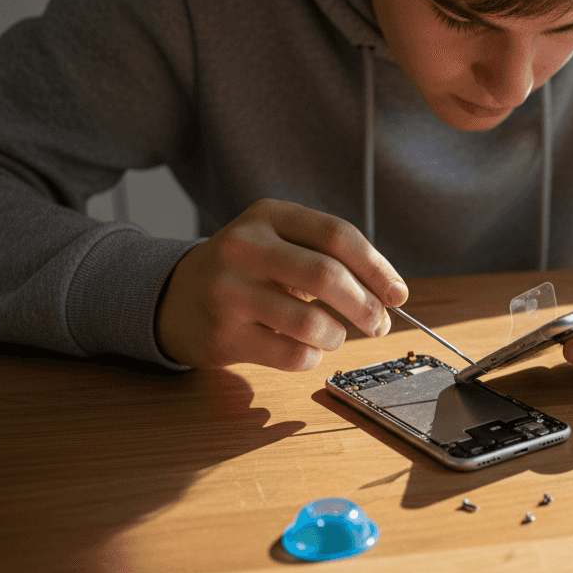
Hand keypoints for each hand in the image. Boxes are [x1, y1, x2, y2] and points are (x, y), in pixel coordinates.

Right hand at [156, 198, 407, 370]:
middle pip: (327, 275)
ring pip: (311, 321)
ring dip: (337, 335)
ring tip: (334, 336)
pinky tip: (305, 349)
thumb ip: (331, 257)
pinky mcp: (222, 334)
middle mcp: (244, 246)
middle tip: (379, 323)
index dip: (377, 268)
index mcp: (269, 215)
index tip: (398, 294)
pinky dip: (311, 357)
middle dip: (366, 306)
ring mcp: (229, 290)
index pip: (337, 235)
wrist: (174, 297)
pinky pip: (291, 354)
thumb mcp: (281, 243)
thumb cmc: (248, 271)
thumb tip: (391, 294)